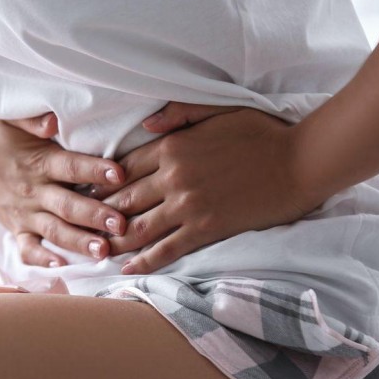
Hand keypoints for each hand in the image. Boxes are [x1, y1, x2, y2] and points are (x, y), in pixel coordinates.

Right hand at [0, 112, 127, 266]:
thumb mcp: (12, 117)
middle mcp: (32, 189)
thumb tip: (53, 122)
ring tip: (104, 251)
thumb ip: (33, 120)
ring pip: (54, 230)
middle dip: (94, 215)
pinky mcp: (15, 227)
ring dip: (79, 242)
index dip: (94, 170)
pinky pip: (27, 248)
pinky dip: (41, 260)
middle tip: (120, 224)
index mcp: (38, 160)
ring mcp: (23, 212)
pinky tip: (61, 266)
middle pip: (67, 205)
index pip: (70, 166)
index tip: (119, 173)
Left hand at [90, 103, 325, 274]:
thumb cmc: (262, 132)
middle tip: (78, 227)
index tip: (86, 193)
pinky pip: (167, 248)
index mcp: (173, 146)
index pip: (124, 168)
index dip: (102, 183)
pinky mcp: (206, 228)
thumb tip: (145, 124)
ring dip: (114, 241)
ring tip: (94, 251)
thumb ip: (178, 114)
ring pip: (139, 227)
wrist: (300, 161)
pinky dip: (144, 260)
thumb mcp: (218, 109)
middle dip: (99, 215)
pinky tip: (127, 269)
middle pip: (124, 199)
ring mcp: (188, 205)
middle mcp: (173, 176)